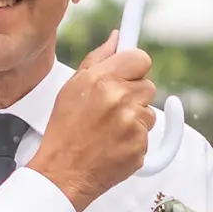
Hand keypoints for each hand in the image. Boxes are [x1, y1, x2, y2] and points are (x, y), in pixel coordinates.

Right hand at [27, 34, 155, 210]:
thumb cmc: (64, 130)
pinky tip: (113, 143)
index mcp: (103, 79)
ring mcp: (133, 125)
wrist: (63, 172)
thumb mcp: (72, 87)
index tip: (129, 72)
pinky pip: (146, 135)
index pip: (141, 58)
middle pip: (147, 85)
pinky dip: (134, 139)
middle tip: (111, 106)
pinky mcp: (141, 147)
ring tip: (108, 128)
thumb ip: (98, 59)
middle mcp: (121, 99)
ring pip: (149, 112)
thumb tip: (116, 38)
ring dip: (134, 117)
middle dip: (133, 94)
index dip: (135, 66)